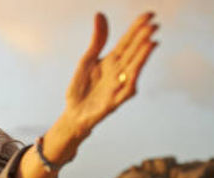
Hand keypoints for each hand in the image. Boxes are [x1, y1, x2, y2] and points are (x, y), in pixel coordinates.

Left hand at [64, 12, 158, 137]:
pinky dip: (131, 81)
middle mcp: (118, 71)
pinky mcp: (114, 101)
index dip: (137, 28)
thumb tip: (99, 14)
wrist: (73, 113)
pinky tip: (136, 71)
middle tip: (153, 25)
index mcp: (112, 60)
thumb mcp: (87, 59)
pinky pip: (125, 91)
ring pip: (133, 69)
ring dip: (142, 57)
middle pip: (132, 53)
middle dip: (143, 40)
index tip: (149, 14)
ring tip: (150, 43)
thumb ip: (97, 40)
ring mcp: (118, 86)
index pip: (127, 41)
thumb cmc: (81, 87)